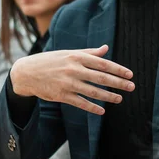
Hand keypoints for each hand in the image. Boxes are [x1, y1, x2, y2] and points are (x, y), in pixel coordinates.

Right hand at [10, 45, 133, 114]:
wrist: (26, 73)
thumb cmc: (49, 61)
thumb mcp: (68, 53)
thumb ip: (88, 52)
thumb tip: (106, 48)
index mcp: (76, 56)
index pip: (102, 63)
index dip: (118, 69)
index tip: (130, 74)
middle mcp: (73, 69)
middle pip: (101, 77)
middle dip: (118, 83)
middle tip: (131, 87)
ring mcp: (67, 83)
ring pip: (93, 91)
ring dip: (108, 96)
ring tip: (119, 99)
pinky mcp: (61, 95)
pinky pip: (81, 102)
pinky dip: (92, 107)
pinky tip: (102, 110)